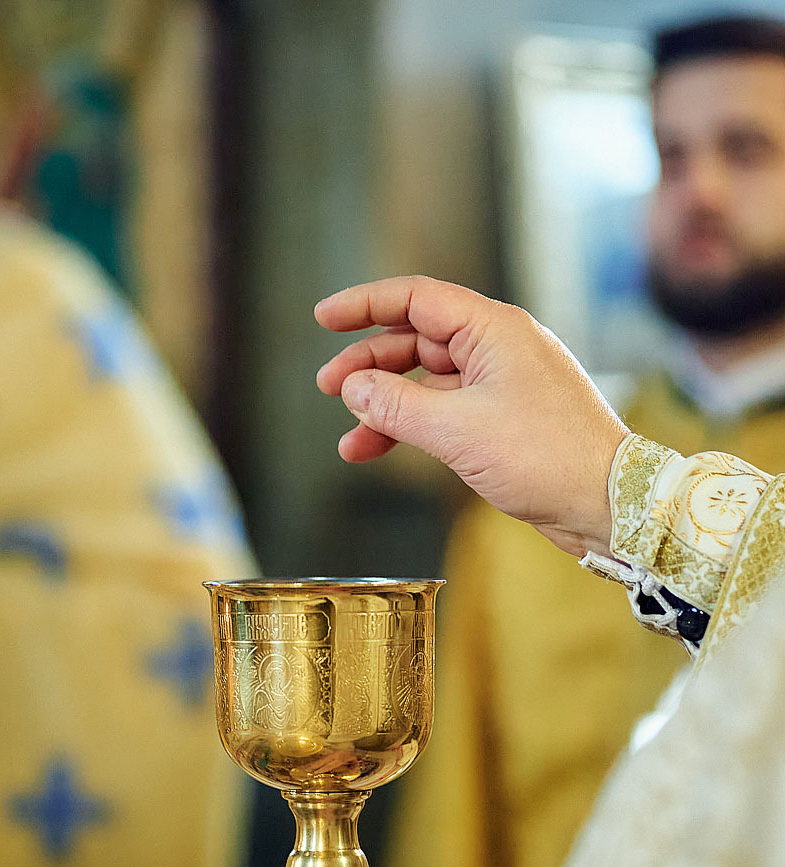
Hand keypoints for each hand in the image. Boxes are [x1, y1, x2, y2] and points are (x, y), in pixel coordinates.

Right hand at [315, 275, 627, 557]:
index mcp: (494, 330)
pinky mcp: (506, 421)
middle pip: (417, 339)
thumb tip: (353, 388)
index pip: (416, 298)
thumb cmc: (547, 457)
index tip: (324, 318)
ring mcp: (504, 385)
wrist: (608, 502)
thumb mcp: (458, 431)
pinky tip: (380, 451)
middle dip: (369, 363)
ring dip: (386, 406)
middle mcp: (499, 349)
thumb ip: (397, 406)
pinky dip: (413, 429)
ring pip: (428, 383)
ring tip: (350, 437)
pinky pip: (447, 413)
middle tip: (327, 387)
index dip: (365, 304)